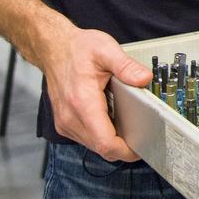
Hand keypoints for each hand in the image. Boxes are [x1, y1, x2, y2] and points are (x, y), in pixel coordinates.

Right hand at [39, 22, 151, 161]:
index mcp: (83, 103)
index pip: (105, 142)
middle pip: (101, 148)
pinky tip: (109, 118)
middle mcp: (71, 117)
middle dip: (122, 146)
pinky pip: (86, 138)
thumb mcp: (106, 50)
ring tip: (125, 123)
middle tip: (141, 134)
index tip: (140, 147)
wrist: (53, 48)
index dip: (125, 150)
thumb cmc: (77, 49)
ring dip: (111, 140)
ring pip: (93, 145)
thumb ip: (126, 66)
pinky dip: (100, 134)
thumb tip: (144, 79)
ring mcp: (65, 122)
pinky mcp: (64, 123)